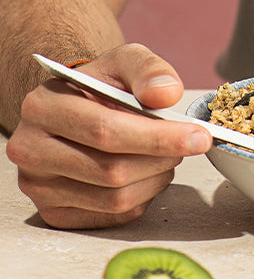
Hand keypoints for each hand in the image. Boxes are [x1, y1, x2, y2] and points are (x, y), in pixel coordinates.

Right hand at [7, 44, 212, 228]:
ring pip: (115, 198)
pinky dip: (144, 195)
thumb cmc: (103, 85)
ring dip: (156, 178)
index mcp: (44, 107)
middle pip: (111, 170)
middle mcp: (31, 149)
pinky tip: (147, 172)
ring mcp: (39, 186)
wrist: (79, 107)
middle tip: (191, 143)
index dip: (158, 137)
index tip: (199, 136)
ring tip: (166, 154)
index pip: (105, 130)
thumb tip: (166, 94)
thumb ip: (149, 70)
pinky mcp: (54, 212)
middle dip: (162, 157)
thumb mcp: (126, 62)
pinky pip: (113, 216)